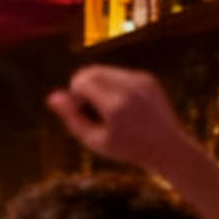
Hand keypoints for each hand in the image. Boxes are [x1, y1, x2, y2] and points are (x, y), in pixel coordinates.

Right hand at [46, 66, 198, 171]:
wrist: (166, 147)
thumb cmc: (126, 148)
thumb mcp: (94, 140)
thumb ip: (71, 118)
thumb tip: (52, 96)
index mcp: (115, 105)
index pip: (81, 80)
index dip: (74, 95)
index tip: (81, 113)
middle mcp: (129, 88)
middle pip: (90, 71)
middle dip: (83, 86)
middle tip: (90, 110)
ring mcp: (141, 80)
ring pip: (103, 70)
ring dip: (96, 85)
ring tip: (105, 109)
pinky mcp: (147, 78)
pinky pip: (118, 74)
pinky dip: (112, 86)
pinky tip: (121, 107)